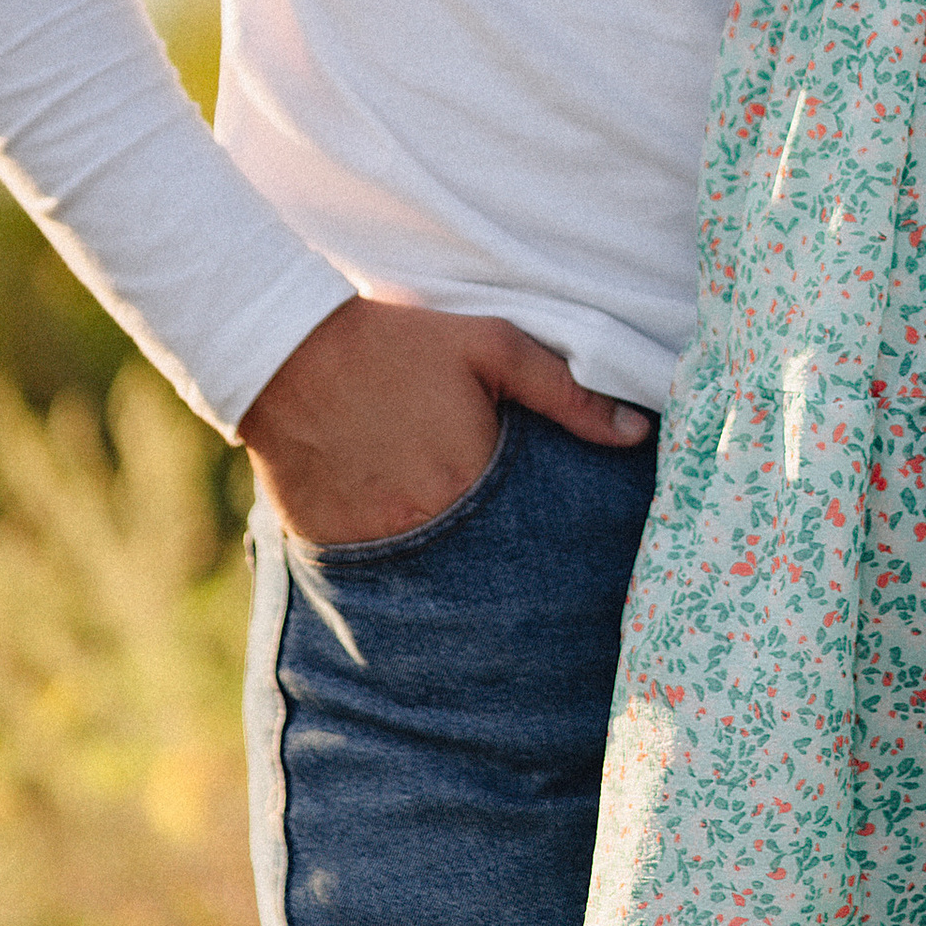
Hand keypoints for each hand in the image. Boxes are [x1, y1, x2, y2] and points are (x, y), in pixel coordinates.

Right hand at [238, 292, 650, 546]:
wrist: (288, 350)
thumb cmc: (400, 341)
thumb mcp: (492, 346)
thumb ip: (566, 392)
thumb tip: (637, 432)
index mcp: (473, 485)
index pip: (531, 547)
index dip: (549, 557)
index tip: (561, 565)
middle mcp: (426, 530)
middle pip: (483, 574)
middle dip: (502, 574)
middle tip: (514, 572)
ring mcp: (374, 550)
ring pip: (430, 584)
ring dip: (450, 577)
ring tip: (461, 566)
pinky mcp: (331, 555)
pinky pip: (375, 580)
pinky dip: (394, 567)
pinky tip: (401, 543)